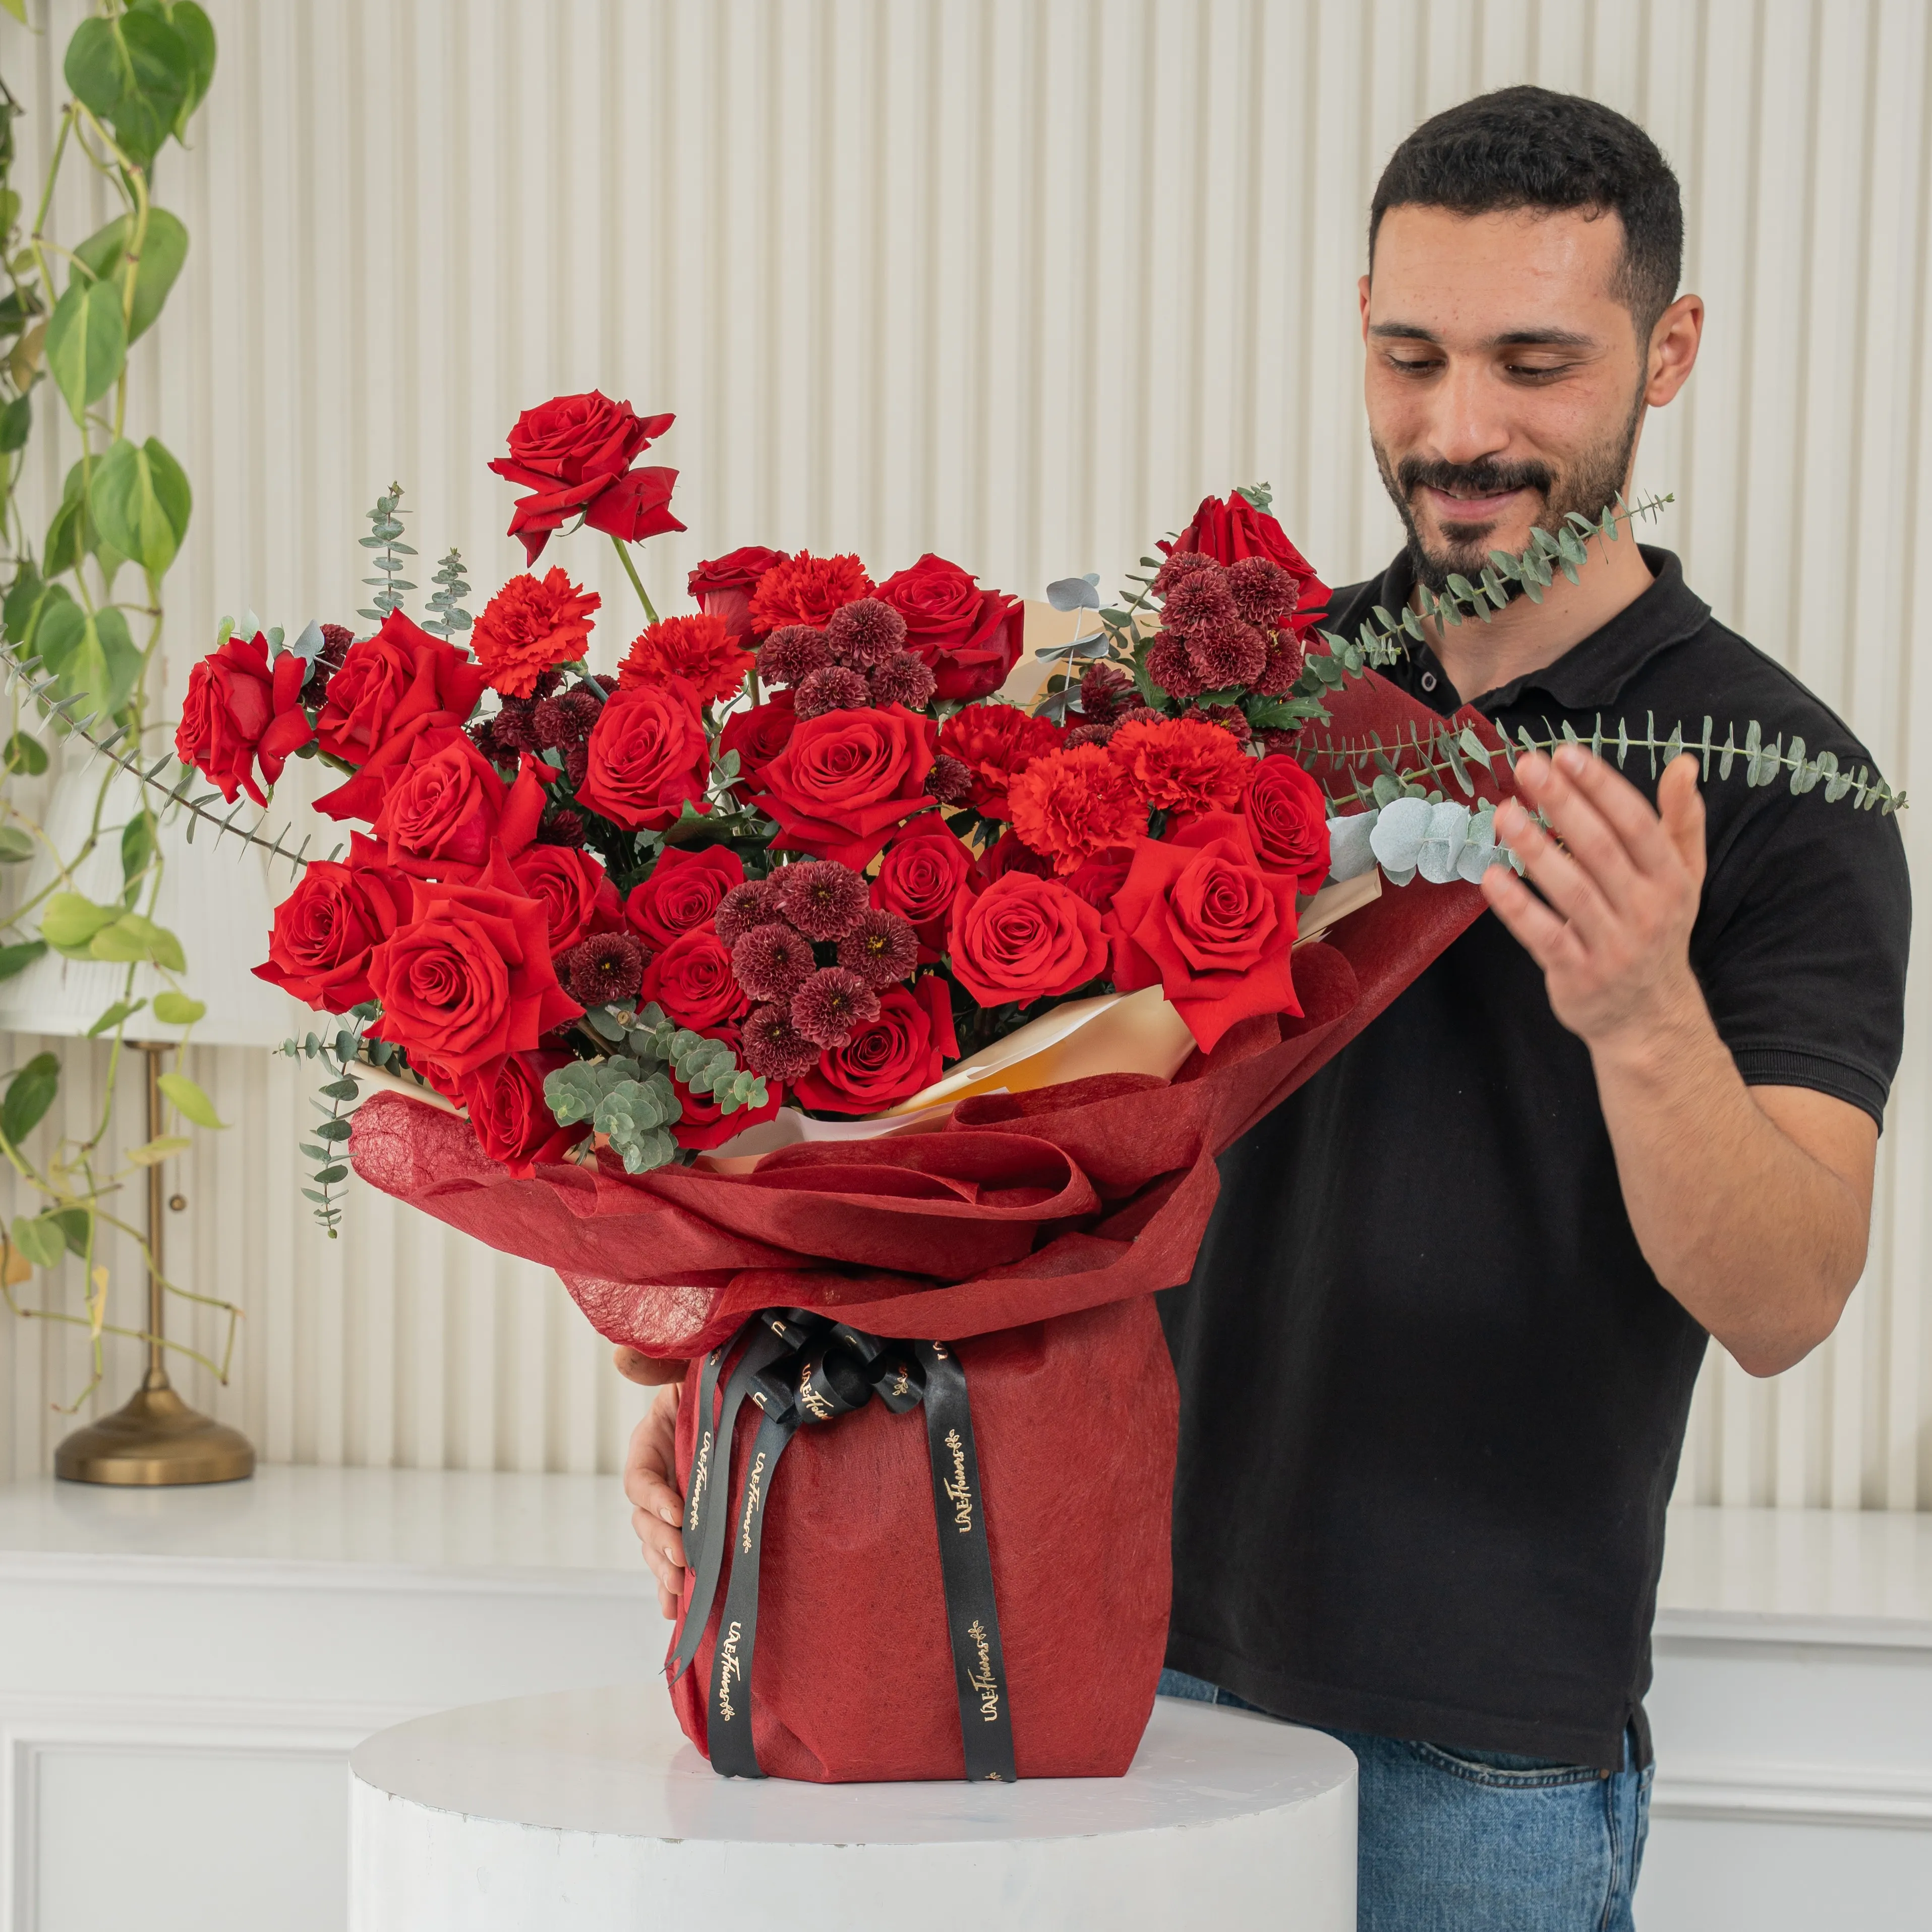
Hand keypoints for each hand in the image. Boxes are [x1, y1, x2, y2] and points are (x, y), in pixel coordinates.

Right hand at [616, 1344, 687, 1619]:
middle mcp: (657, 1479)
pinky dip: (672, 1585)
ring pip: (656, 1545)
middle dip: (660, 1543)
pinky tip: (676, 1611)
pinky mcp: (692, 1523)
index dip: (653, 1497)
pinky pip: (675, 1558)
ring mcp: (673, 1504)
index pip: (640, 1478)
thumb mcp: (690, 1368)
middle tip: (681, 1559)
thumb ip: (659, 1365)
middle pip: (645, 1521)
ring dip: (663, 1570)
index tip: (676, 1510)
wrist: (743, 1395)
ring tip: (678, 1590)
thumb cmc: (714, 1379)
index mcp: (650, 1443)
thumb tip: (621, 1355)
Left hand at [1482, 745, 1705, 1048]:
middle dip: (1562, 804)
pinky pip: (1544, 935)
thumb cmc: (1658, 930)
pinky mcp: (1577, 974)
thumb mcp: (1683, 876)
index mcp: (1671, 879)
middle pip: (1600, 849)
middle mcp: (1647, 910)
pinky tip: (1492, 876)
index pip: (1636, 824)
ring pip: (1570, 890)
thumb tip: (1684, 763)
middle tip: (1526, 768)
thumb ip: (1681, 820)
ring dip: (1534, 848)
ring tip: (1503, 812)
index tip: (1565, 755)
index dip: (1601, 787)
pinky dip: (1517, 906)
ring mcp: (1612, 945)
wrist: (1649, 1016)